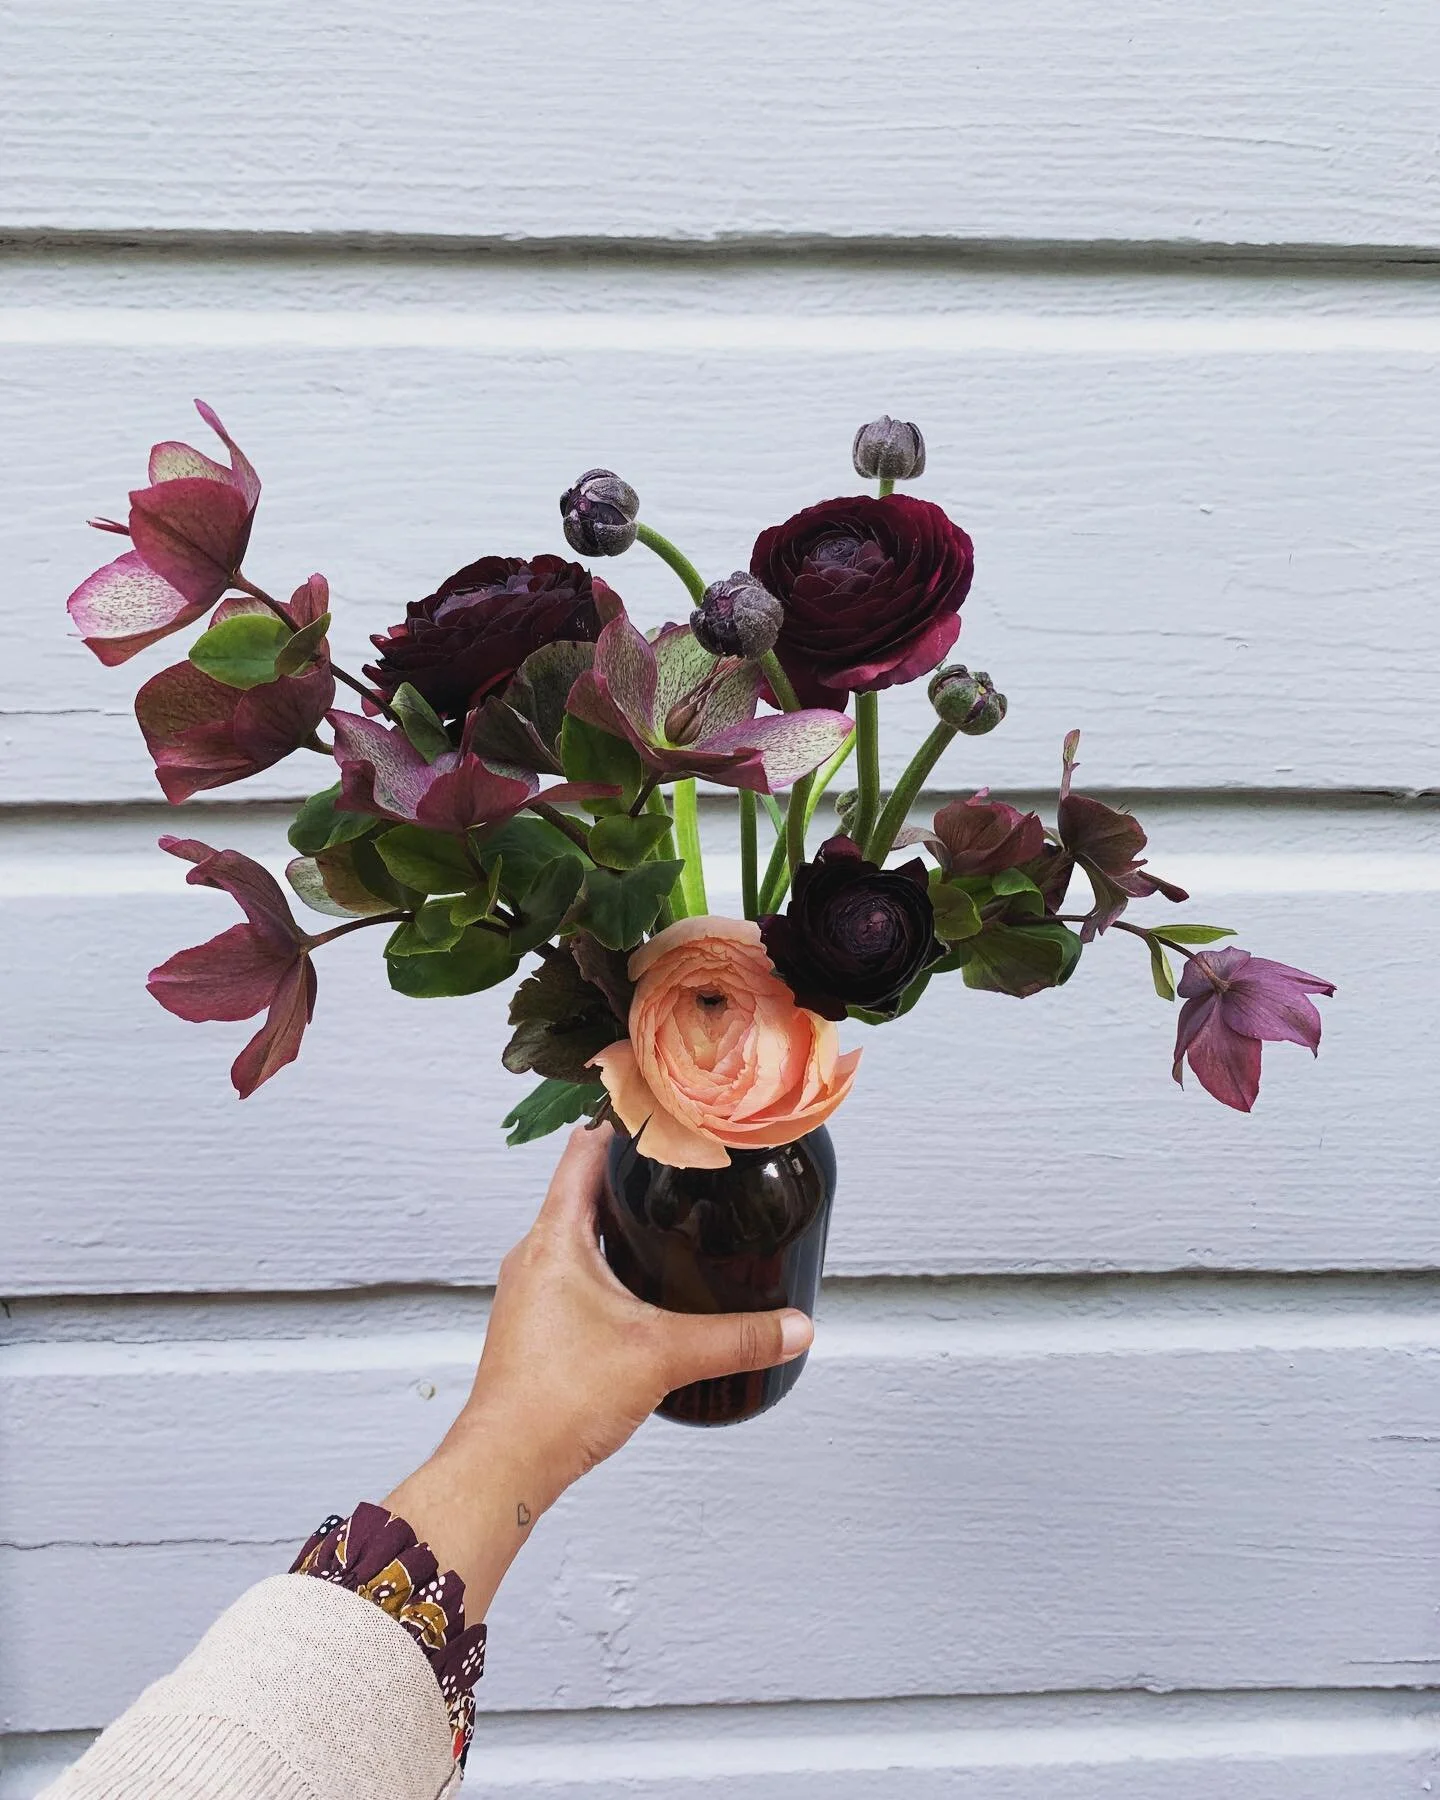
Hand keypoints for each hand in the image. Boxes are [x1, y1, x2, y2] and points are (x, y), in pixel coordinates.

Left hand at [384, 1122, 813, 1614]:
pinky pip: (571, 1275)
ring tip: (666, 1220)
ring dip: (615, 1223)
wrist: (506, 1466)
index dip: (621, 1122)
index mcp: (554, 1239)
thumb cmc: (554, 1402)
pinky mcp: (534, 1328)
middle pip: (580, 1191)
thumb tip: (792, 1327)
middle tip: (676, 1161)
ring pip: (574, 1236)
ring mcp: (529, 1294)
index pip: (583, 1153)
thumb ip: (736, 1339)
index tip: (655, 1104)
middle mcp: (534, 1257)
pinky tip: (639, 1291)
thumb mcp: (663, 1356)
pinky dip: (605, 1266)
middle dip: (628, 1174)